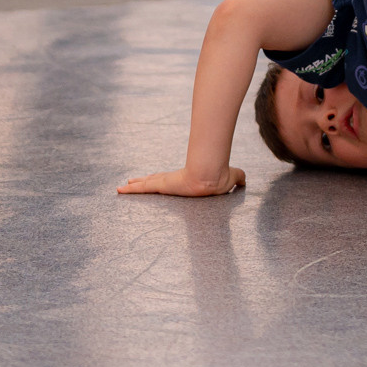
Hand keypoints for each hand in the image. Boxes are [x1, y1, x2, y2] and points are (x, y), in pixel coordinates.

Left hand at [118, 165, 244, 196]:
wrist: (211, 176)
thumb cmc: (219, 177)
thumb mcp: (230, 179)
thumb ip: (237, 179)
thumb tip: (246, 180)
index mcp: (186, 179)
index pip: (170, 179)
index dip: (161, 179)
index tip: (154, 179)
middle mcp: (173, 179)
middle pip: (153, 180)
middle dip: (142, 181)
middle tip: (131, 181)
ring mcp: (165, 182)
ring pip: (144, 183)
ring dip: (132, 186)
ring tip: (121, 187)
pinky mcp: (160, 185)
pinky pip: (141, 188)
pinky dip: (130, 189)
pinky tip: (120, 189)